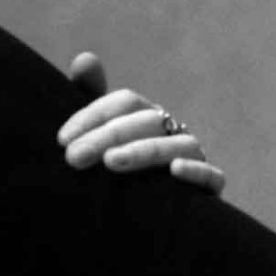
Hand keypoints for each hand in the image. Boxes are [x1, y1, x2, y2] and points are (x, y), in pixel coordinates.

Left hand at [58, 52, 224, 194]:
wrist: (132, 218)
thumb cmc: (110, 167)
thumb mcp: (95, 135)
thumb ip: (88, 94)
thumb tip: (85, 58)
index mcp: (145, 114)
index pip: (125, 102)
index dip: (93, 115)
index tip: (62, 140)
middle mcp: (172, 130)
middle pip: (145, 121)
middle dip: (107, 136)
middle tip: (73, 157)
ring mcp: (192, 157)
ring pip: (179, 144)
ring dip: (145, 150)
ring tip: (112, 163)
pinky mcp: (209, 189)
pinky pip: (213, 177)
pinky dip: (197, 171)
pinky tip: (174, 171)